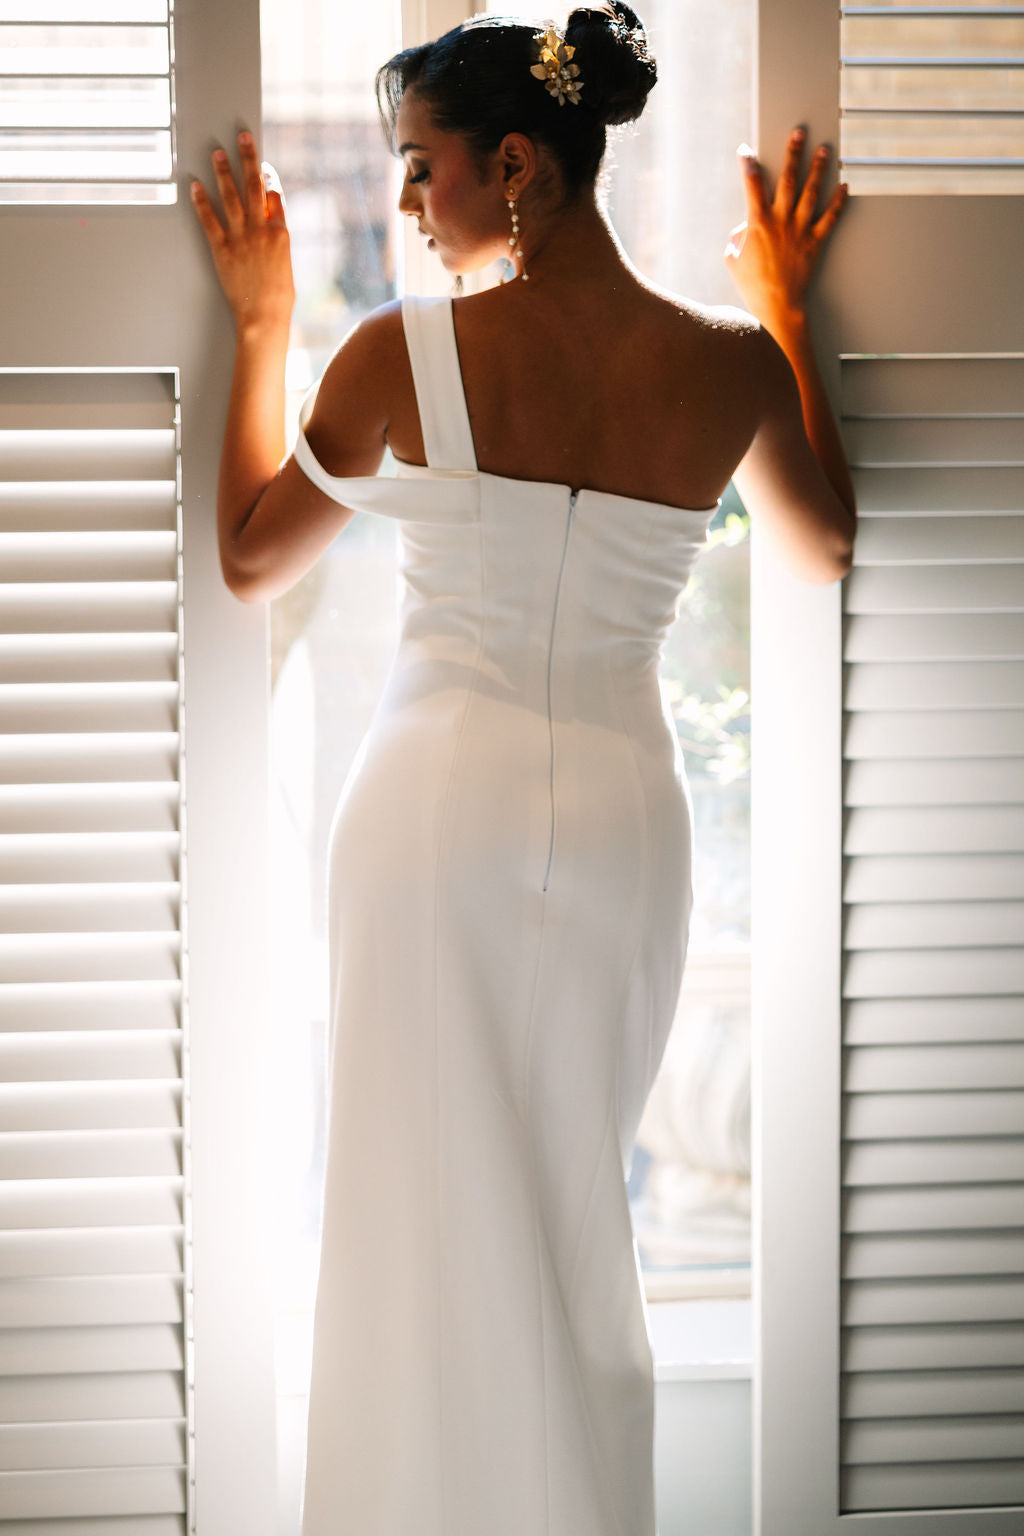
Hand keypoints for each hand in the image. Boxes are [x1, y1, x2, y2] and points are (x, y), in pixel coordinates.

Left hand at [190, 131, 294, 334]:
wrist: (264, 317)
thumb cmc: (278, 298)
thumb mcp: (285, 263)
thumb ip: (278, 239)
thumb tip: (272, 221)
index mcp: (281, 233)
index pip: (275, 196)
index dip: (269, 177)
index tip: (264, 166)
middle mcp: (261, 230)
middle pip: (254, 186)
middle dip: (248, 158)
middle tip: (243, 137)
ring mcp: (241, 238)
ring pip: (231, 197)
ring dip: (223, 172)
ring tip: (217, 154)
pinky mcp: (222, 249)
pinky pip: (210, 220)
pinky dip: (202, 201)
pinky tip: (196, 186)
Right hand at [723, 127, 847, 335]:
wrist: (776, 305)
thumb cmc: (752, 285)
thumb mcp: (733, 260)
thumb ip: (736, 238)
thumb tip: (743, 227)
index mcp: (757, 223)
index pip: (751, 186)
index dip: (747, 165)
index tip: (745, 150)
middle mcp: (780, 221)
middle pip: (787, 179)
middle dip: (792, 154)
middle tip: (799, 133)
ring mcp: (799, 230)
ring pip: (810, 192)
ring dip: (818, 169)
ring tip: (824, 150)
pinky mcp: (815, 242)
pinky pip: (829, 218)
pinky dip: (838, 202)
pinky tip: (844, 187)